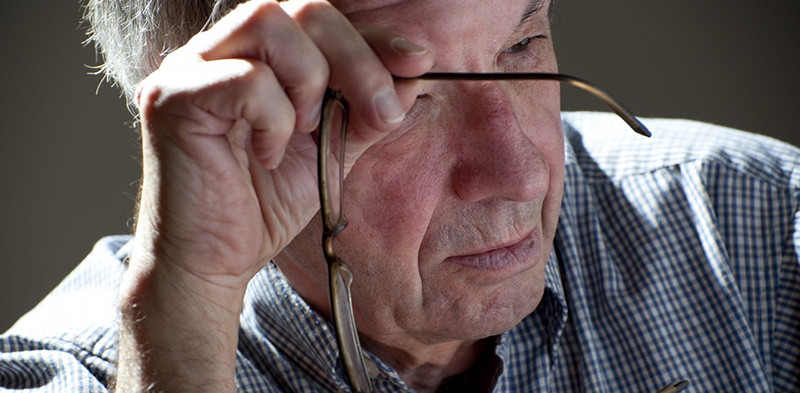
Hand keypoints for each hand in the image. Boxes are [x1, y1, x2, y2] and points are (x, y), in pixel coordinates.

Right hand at [116, 1, 431, 390]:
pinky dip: (275, 118)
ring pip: (268, 22)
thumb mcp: (330, 150)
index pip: (319, 19)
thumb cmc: (263, 205)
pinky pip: (245, 79)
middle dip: (355, 56)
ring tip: (308, 129)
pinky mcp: (172, 99)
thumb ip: (364, 110)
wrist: (215, 262)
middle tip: (378, 110)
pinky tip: (270, 155)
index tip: (417, 63)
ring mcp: (189, 68)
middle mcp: (219, 50)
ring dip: (310, 79)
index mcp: (255, 56)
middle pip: (299, 8)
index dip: (372, 37)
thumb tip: (410, 74)